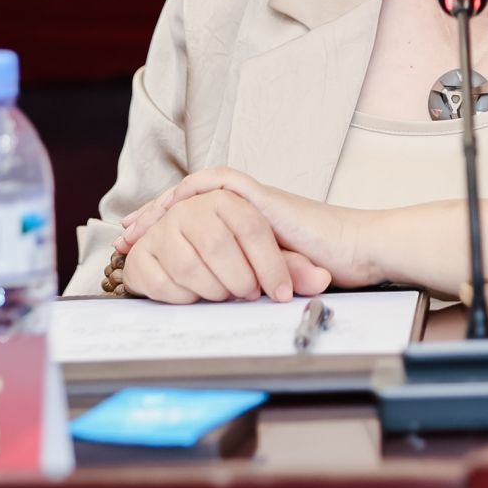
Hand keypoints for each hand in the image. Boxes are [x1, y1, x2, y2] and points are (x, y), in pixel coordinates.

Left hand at [114, 189, 332, 303]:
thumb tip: (223, 301)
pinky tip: (176, 205)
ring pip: (201, 189)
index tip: (139, 244)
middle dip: (155, 217)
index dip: (168, 228)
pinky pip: (223, 186)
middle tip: (126, 234)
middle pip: (192, 201)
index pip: (200, 220)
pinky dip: (196, 194)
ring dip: (167, 205)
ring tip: (139, 225)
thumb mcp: (279, 277)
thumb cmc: (330, 267)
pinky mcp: (265, 199)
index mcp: (251, 225)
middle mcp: (250, 209)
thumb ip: (253, 278)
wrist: (361, 250)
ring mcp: (257, 200)